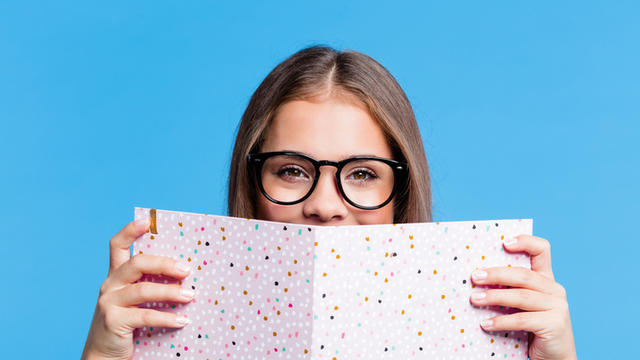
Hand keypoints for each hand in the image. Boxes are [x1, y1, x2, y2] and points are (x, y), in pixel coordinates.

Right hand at [82, 219, 193, 359]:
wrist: (104, 356)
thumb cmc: (127, 324)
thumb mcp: (135, 300)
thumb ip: (150, 285)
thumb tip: (186, 274)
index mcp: (116, 276)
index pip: (117, 245)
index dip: (130, 231)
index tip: (148, 222)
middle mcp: (109, 285)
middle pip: (136, 263)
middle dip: (164, 264)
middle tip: (186, 269)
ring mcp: (109, 303)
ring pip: (142, 290)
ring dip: (170, 292)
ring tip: (190, 296)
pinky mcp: (113, 321)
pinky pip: (144, 315)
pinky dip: (167, 317)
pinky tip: (182, 320)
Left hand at [469, 235, 576, 359]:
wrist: (555, 358)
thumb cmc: (532, 329)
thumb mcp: (523, 305)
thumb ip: (511, 290)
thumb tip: (477, 278)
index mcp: (546, 280)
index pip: (542, 250)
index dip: (525, 242)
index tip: (504, 242)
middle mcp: (554, 290)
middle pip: (523, 275)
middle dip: (496, 275)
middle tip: (474, 277)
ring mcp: (557, 307)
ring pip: (521, 297)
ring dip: (494, 297)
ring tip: (474, 299)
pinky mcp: (555, 324)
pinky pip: (522, 320)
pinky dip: (501, 321)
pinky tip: (485, 324)